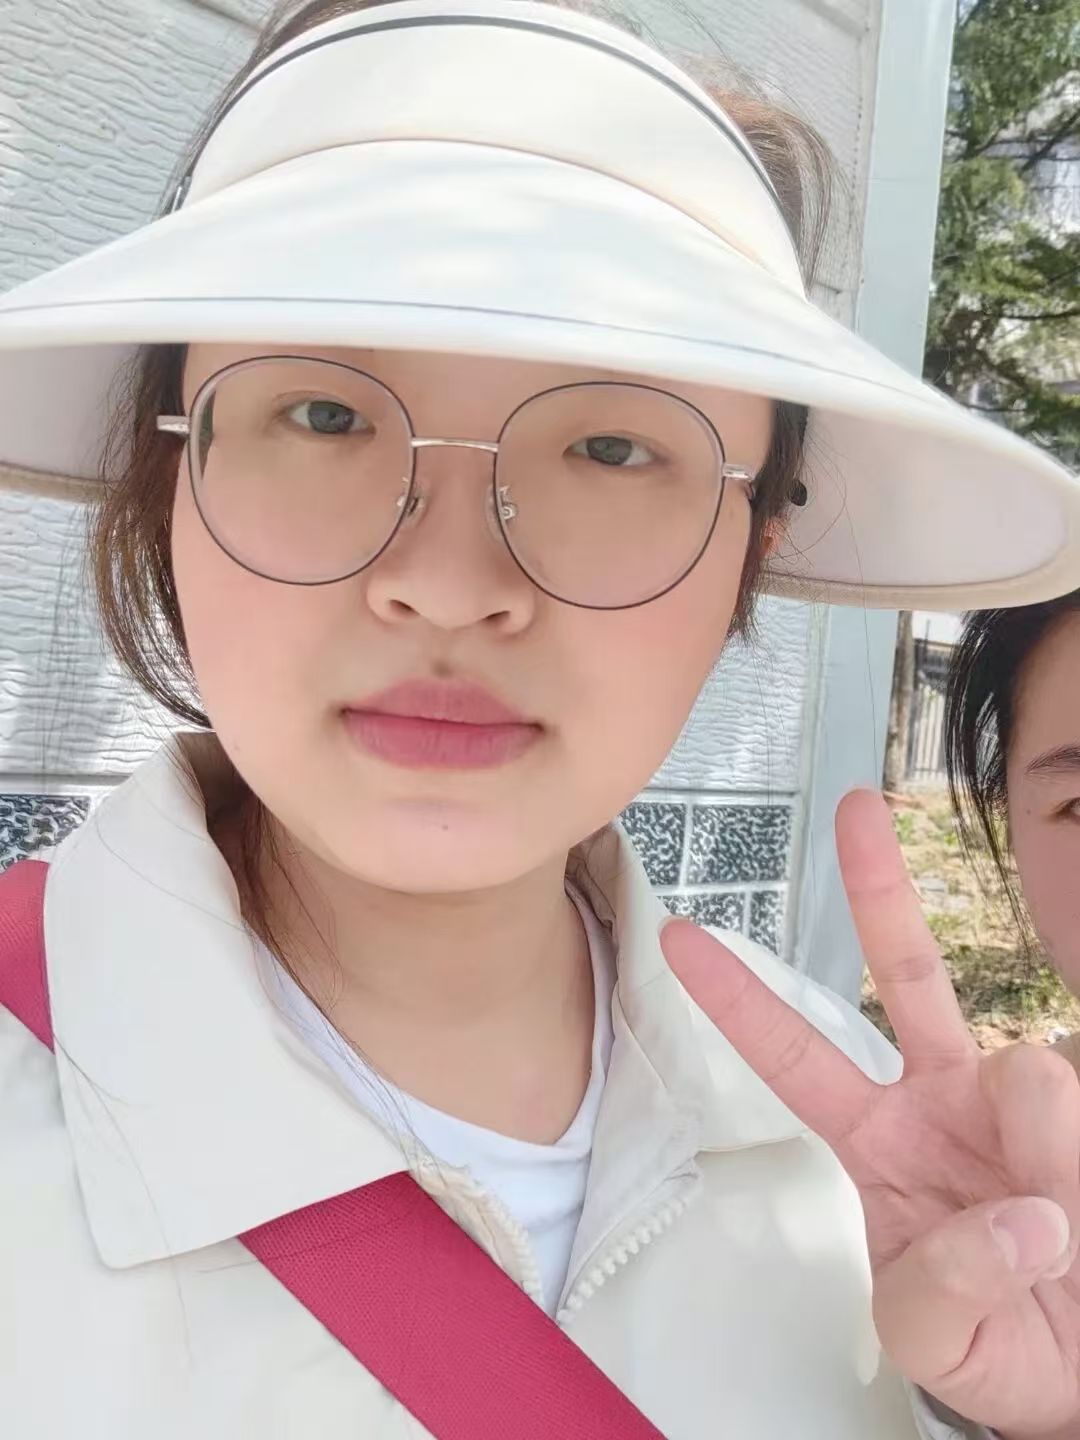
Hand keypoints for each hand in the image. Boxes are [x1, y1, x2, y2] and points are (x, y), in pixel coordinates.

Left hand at [661, 789, 1079, 1438]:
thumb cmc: (992, 1344)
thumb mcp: (933, 1338)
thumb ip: (948, 1285)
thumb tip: (1022, 1210)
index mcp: (876, 1140)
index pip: (795, 1057)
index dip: (738, 1000)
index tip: (679, 936)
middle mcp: (942, 1099)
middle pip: (905, 974)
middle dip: (877, 886)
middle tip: (854, 807)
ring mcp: (1016, 1101)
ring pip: (1027, 1077)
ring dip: (1045, 1163)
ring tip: (1056, 1241)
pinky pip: (1078, 1117)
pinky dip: (1077, 1180)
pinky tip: (1076, 1217)